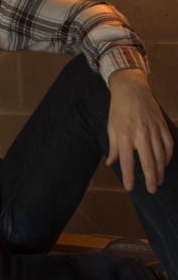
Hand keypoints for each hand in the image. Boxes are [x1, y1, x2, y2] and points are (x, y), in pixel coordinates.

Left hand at [106, 68, 173, 193]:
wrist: (131, 89)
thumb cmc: (118, 109)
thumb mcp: (110, 128)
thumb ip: (113, 147)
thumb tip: (111, 163)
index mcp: (124, 135)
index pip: (127, 161)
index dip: (129, 177)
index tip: (130, 188)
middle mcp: (141, 134)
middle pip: (148, 162)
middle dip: (151, 179)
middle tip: (152, 190)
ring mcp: (154, 130)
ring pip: (160, 156)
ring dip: (160, 170)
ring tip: (158, 180)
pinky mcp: (163, 125)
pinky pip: (168, 145)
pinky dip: (167, 156)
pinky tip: (164, 164)